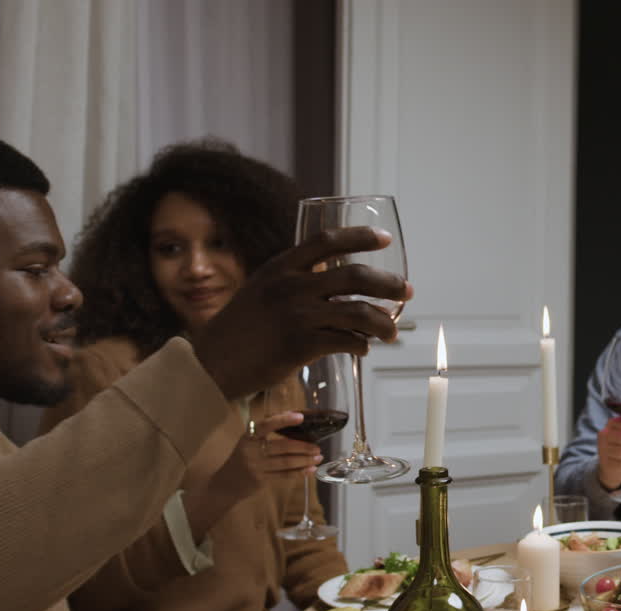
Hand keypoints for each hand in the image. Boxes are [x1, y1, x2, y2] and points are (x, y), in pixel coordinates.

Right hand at [193, 226, 412, 399]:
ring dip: (383, 322)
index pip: (327, 241)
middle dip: (388, 283)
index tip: (385, 240)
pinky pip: (347, 341)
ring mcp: (297, 315)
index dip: (360, 237)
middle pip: (354, 275)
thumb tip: (331, 279)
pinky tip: (363, 348)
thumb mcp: (262, 290)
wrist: (213, 363)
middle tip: (407, 291)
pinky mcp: (302, 345)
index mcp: (281, 267)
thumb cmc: (239, 330)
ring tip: (391, 332)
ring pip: (358, 311)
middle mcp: (291, 286)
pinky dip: (361, 345)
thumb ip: (293, 280)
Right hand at [237, 412, 323, 485]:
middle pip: (282, 446)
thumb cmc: (243, 458)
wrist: (225, 484)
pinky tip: (310, 470)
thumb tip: (292, 415)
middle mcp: (251, 450)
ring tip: (318, 457)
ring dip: (305, 460)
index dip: (284, 420)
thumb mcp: (249, 442)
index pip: (267, 424)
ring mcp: (256, 466)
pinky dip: (299, 472)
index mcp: (249, 436)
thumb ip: (266, 431)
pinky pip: (284, 475)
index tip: (301, 417)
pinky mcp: (260, 480)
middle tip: (317, 447)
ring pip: (286, 462)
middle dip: (303, 447)